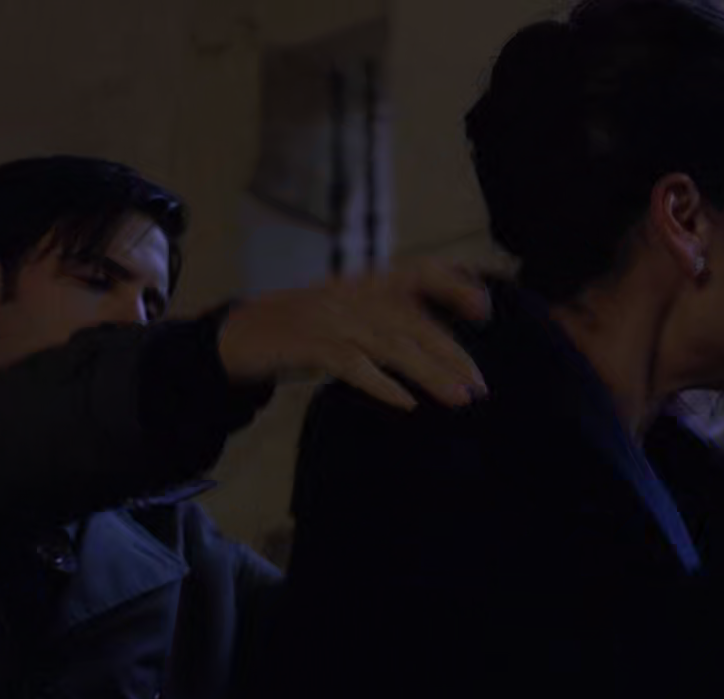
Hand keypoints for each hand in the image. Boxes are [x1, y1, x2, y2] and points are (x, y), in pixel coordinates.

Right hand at [218, 263, 491, 409]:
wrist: (239, 335)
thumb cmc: (300, 328)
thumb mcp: (346, 310)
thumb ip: (385, 316)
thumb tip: (435, 344)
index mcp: (365, 282)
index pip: (419, 271)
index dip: (454, 284)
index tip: (483, 308)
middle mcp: (354, 295)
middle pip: (414, 322)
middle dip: (451, 354)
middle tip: (480, 384)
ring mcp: (332, 320)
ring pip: (393, 347)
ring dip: (430, 374)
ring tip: (460, 397)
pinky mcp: (310, 346)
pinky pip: (353, 366)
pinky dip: (382, 385)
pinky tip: (407, 403)